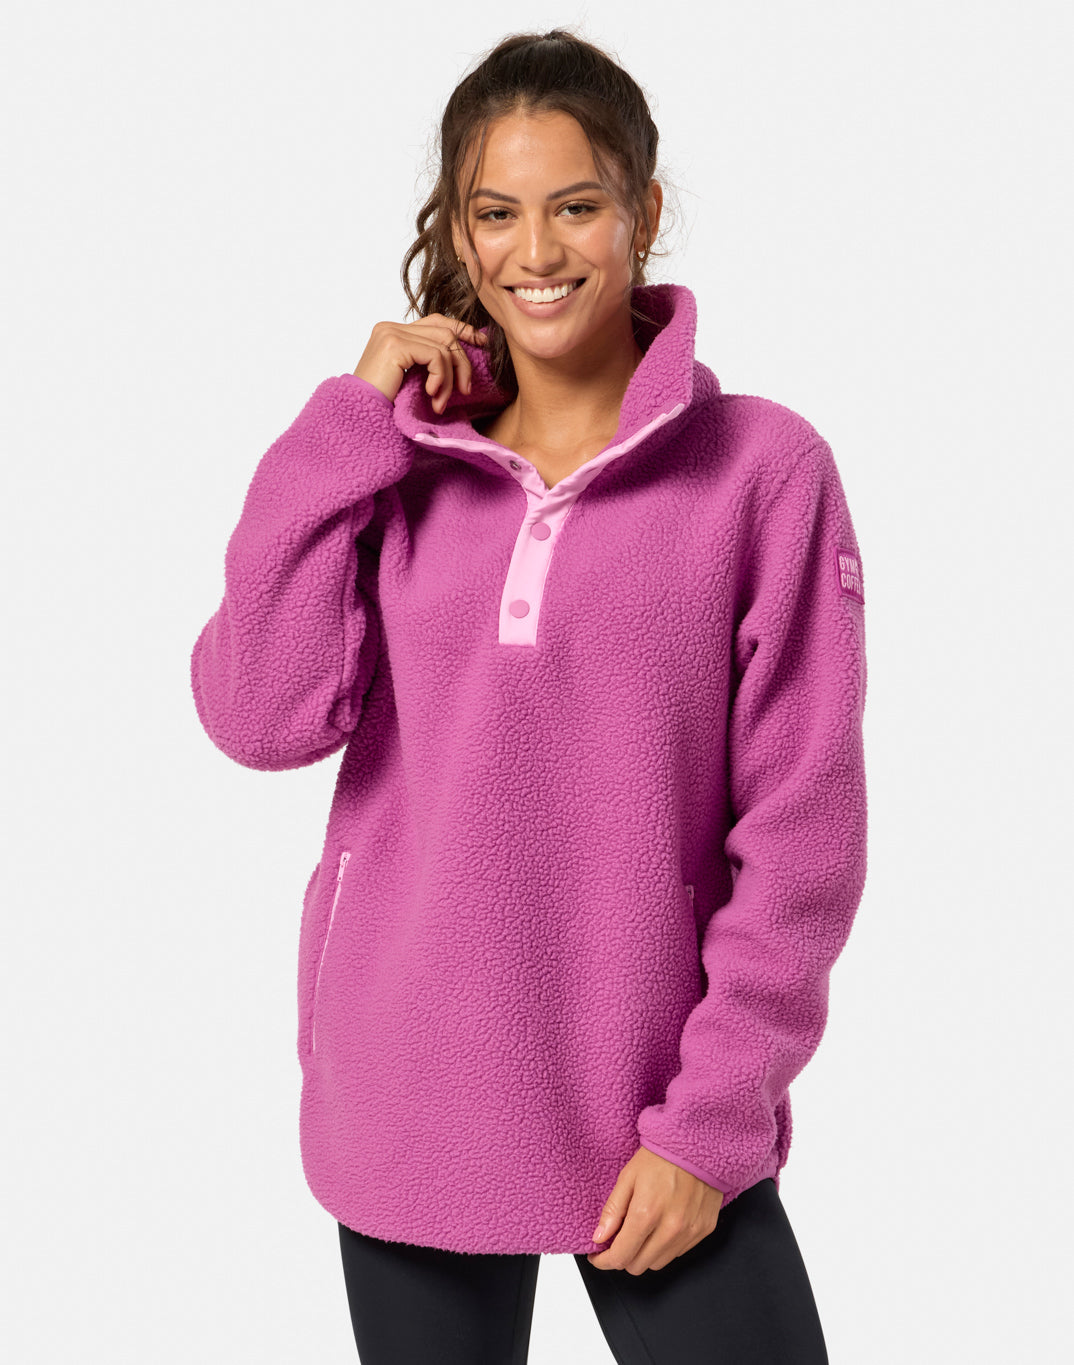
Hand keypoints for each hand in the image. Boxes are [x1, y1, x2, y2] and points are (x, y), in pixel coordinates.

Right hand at [353, 314, 487, 412]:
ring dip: (450, 378)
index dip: (463, 329)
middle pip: (445, 331)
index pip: (436, 321)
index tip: (482, 342)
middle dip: (462, 361)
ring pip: (444, 345)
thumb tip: (462, 356)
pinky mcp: (395, 345)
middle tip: (465, 390)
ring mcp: (392, 333)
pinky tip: (432, 397)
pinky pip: (436, 356)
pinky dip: (441, 378)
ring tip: (440, 403)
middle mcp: (391, 327)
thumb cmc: (382, 407)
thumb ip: (427, 364)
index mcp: (393, 332)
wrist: (358, 419)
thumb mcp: (410, 380)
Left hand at [587, 1146, 724, 1274]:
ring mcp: (689, 1232)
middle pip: (638, 1266)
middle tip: (618, 1240)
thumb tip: (599, 1238)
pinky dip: (665, 1247)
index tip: (597, 1256)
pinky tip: (661, 1227)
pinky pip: (678, 1253)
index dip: (604, 1261)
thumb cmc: (660, 1157)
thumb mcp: (628, 1177)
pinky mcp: (703, 1231)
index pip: (621, 1256)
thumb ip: (612, 1210)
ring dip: (644, 1254)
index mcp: (646, 1214)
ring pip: (658, 1264)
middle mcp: (670, 1229)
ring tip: (641, 1232)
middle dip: (623, 1257)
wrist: (697, 1144)